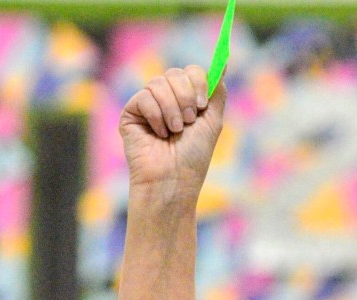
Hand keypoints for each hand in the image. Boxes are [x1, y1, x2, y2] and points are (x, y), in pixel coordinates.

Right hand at [118, 66, 225, 203]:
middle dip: (185, 98)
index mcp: (186, 100)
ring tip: (174, 132)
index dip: (198, 82)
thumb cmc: (193, 157)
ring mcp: (148, 105)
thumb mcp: (213, 122)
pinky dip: (156, 116)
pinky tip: (158, 135)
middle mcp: (167, 99)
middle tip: (188, 122)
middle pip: (176, 73)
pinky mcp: (131, 113)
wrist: (172, 180)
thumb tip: (225, 62)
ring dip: (172, 110)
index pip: (191, 71)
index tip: (202, 105)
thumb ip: (217, 91)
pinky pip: (144, 97)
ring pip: (158, 83)